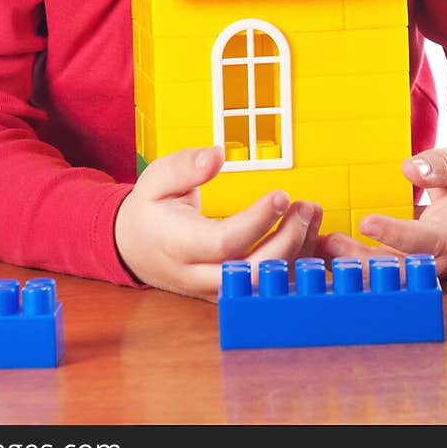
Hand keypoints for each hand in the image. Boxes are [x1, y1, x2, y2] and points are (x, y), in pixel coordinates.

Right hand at [114, 145, 323, 300]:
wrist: (136, 248)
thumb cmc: (150, 210)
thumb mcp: (155, 179)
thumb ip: (185, 167)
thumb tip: (217, 155)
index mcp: (178, 245)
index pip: (224, 242)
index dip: (257, 221)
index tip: (281, 194)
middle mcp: (199, 275)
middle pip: (251, 273)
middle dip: (286, 242)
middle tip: (303, 206)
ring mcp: (216, 289)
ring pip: (265, 284)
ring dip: (297, 252)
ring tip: (310, 213)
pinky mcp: (232, 292)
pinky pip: (268, 285)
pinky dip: (295, 263)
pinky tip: (310, 234)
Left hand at [318, 146, 446, 279]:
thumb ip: (443, 164)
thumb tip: (409, 169)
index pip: (428, 239)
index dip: (397, 235)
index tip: (366, 221)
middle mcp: (442, 255)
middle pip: (403, 268)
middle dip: (364, 261)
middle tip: (329, 242)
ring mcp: (428, 264)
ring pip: (390, 273)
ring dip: (354, 263)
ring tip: (320, 245)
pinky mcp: (414, 264)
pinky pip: (386, 267)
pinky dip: (356, 260)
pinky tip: (326, 249)